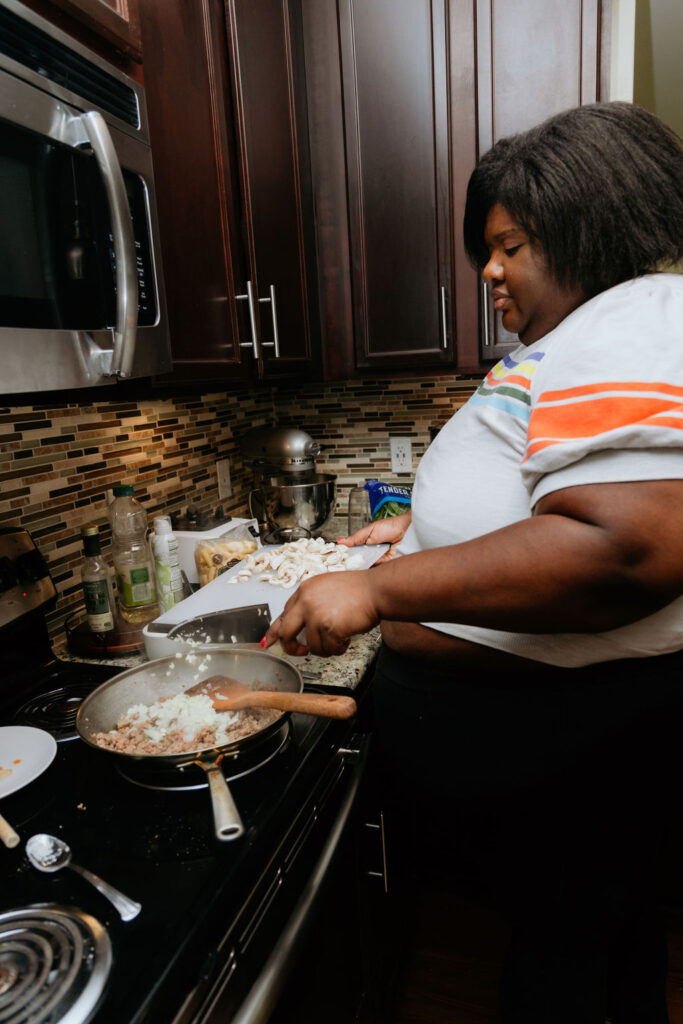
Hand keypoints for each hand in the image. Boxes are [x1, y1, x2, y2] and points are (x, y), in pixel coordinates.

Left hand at [262, 570, 380, 656]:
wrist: (377, 590)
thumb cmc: (360, 590)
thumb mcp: (327, 589)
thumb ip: (311, 603)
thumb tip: (300, 625)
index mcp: (305, 590)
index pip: (283, 614)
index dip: (275, 631)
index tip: (270, 642)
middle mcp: (306, 601)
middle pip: (286, 633)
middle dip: (291, 648)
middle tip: (300, 652)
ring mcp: (316, 615)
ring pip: (311, 646)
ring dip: (325, 649)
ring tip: (338, 641)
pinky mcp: (329, 628)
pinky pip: (328, 649)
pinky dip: (338, 649)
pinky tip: (346, 641)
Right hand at [337, 510, 410, 563]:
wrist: (406, 529)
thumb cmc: (389, 526)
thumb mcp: (369, 531)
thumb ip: (355, 538)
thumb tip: (340, 541)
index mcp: (364, 540)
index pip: (352, 550)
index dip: (347, 555)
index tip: (341, 559)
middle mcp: (370, 548)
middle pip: (360, 558)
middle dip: (356, 561)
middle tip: (350, 564)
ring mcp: (377, 554)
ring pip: (368, 562)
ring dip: (366, 563)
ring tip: (361, 563)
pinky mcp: (385, 559)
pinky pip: (378, 565)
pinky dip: (375, 565)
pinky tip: (372, 564)